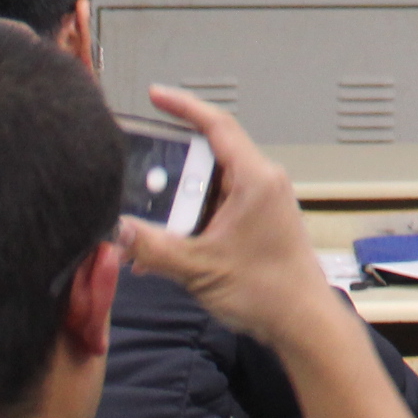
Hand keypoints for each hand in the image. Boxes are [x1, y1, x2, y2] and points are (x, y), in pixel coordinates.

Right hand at [116, 86, 341, 348]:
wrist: (301, 321)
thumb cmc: (266, 290)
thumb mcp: (198, 267)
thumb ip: (152, 247)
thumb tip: (116, 230)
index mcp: (254, 179)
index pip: (217, 126)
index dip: (184, 107)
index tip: (156, 96)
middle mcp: (261, 183)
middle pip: (207, 158)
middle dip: (169, 171)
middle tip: (137, 179)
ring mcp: (261, 203)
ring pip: (209, 188)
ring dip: (178, 205)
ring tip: (146, 224)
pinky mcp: (257, 223)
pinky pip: (217, 210)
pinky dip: (191, 222)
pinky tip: (164, 248)